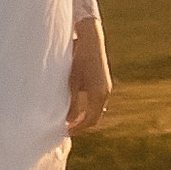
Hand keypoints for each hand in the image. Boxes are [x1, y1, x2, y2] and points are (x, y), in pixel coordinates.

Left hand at [66, 21, 112, 136]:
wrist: (90, 39)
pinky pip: (96, 100)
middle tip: (66, 127)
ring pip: (96, 108)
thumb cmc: (78, 58)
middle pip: (94, 117)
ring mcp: (106, 87)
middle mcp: (105, 92)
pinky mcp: (103, 81)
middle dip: (81, 124)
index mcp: (98, 94)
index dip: (77, 128)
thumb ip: (71, 102)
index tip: (65, 131)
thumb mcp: (71, 82)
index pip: (90, 120)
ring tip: (69, 118)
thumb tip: (68, 120)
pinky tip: (76, 104)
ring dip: (84, 115)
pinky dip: (87, 106)